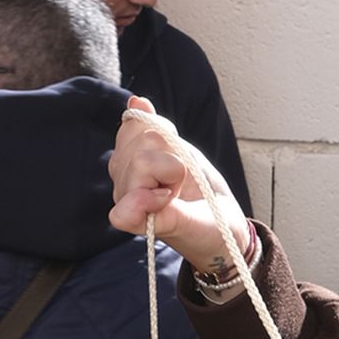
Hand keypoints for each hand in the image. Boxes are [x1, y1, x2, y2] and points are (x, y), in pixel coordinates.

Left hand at [108, 99, 251, 269]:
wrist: (219, 222)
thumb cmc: (206, 231)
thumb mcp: (192, 228)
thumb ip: (164, 219)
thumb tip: (118, 214)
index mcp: (130, 210)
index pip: (139, 168)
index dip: (162, 174)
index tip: (171, 199)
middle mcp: (125, 187)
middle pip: (142, 151)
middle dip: (171, 164)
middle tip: (180, 189)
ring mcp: (132, 167)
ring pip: (145, 131)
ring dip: (171, 147)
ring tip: (180, 174)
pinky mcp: (145, 150)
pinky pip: (137, 121)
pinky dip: (143, 113)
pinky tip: (143, 106)